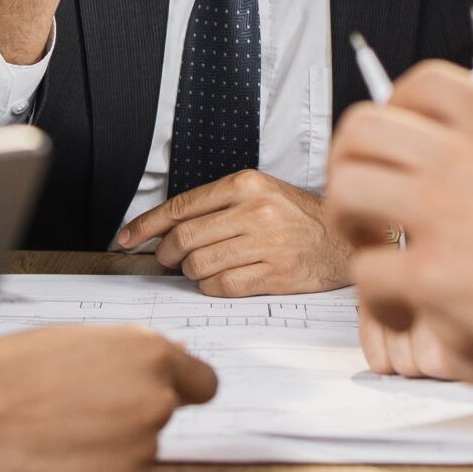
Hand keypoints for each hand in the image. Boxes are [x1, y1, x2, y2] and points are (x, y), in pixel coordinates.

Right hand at [0, 326, 216, 471]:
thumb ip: (125, 354)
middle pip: (161, 415)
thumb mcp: (69, 341)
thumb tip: (162, 360)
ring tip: (55, 435)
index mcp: (146, 355)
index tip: (164, 394)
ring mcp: (139, 450)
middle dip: (129, 416)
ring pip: (137, 451)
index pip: (201, 381)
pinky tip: (54, 461)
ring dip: (108, 448)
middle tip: (78, 412)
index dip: (178, 388)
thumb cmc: (3, 376)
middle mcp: (153, 402)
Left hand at [116, 171, 349, 295]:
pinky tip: (216, 280)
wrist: (345, 238)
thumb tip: (165, 227)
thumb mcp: (261, 192)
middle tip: (166, 259)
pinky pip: (221, 286)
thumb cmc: (298, 217)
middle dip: (165, 253)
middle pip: (184, 238)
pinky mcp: (275, 274)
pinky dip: (208, 287)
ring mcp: (267, 244)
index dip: (146, 225)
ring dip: (188, 272)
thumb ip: (217, 204)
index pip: (180, 206)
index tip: (126, 237)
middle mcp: (255, 211)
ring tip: (198, 268)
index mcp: (246, 184)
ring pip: (198, 264)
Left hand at [329, 61, 472, 377]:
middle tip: (367, 202)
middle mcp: (464, 154)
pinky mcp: (435, 273)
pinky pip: (366, 274)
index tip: (398, 146)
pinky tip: (403, 312)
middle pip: (362, 129)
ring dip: (350, 226)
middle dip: (352, 164)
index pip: (421, 85)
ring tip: (375, 256)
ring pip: (346, 191)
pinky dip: (374, 298)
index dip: (395, 115)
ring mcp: (442, 209)